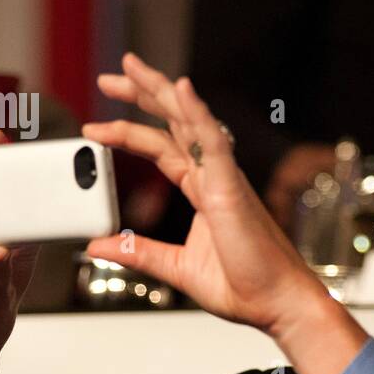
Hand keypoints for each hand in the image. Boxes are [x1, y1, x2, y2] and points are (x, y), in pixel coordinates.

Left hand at [84, 54, 366, 373]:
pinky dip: (197, 114)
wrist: (278, 305)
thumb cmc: (246, 286)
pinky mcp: (232, 188)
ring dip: (159, 92)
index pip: (162, 147)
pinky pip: (213, 143)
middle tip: (108, 77)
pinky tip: (180, 91)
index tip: (95, 128)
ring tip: (130, 68)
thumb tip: (99, 245)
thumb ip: (139, 253)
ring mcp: (224, 179)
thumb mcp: (177, 268)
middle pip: (174, 123)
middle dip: (141, 96)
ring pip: (189, 122)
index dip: (129, 131)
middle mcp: (214, 178)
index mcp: (204, 192)